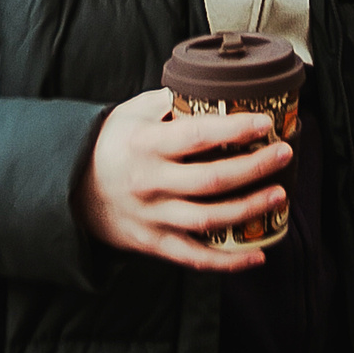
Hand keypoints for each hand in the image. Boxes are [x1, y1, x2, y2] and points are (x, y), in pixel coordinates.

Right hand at [77, 88, 289, 272]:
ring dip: (250, 209)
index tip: (265, 123)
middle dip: (254, 168)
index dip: (235, 129)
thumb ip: (172, 101)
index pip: (196, 136)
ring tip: (279, 195)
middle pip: (211, 180)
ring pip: (209, 220)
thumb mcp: (134, 112)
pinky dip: (228, 262)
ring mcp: (152, 217)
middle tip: (283, 154)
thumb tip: (217, 90)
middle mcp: (150, 182)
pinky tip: (258, 255)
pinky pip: (195, 257)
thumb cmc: (111, 143)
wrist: (70, 187)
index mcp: (146, 145)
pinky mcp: (153, 243)